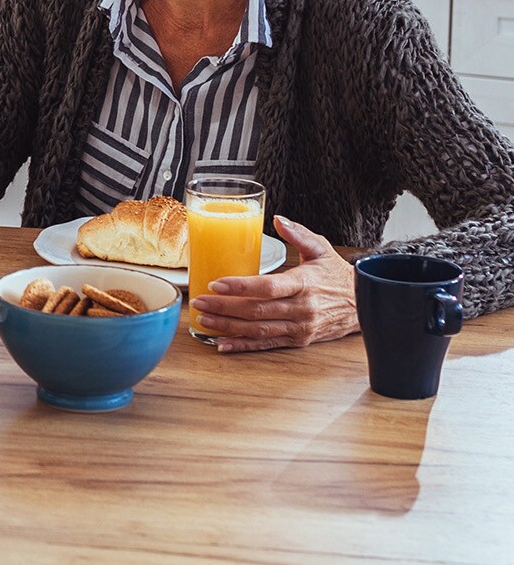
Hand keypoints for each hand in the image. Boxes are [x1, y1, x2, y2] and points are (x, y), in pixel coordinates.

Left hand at [192, 215, 358, 351]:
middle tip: (199, 302)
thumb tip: (278, 219)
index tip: (216, 284)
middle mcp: (302, 308)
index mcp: (304, 283)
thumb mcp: (321, 250)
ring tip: (204, 320)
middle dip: (224, 307)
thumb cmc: (337, 275)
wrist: (365, 305)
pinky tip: (222, 344)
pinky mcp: (298, 340)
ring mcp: (300, 327)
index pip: (267, 287)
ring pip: (258, 329)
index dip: (240, 287)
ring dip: (228, 326)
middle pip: (256, 310)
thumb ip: (299, 234)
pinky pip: (267, 344)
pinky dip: (244, 345)